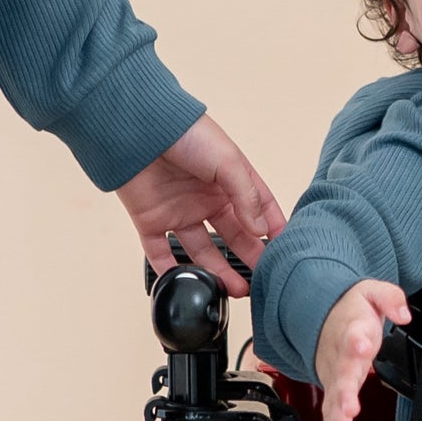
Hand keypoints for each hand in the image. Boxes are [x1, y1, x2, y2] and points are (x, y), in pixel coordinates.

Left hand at [115, 114, 286, 293]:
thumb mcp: (228, 161)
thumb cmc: (185, 134)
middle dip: (248, 258)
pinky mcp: (151, 222)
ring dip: (218, 272)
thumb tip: (261, 231)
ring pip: (201, 251)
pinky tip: (187, 285)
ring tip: (236, 290)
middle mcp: (206, 199)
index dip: (272, 230)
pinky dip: (171, 272)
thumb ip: (247, 197)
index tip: (283, 252)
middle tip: (261, 280)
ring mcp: (179, 212)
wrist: (139, 130)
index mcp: (229, 181)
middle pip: (233, 236)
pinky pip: (160, 254)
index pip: (258, 210)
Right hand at [315, 278, 412, 420]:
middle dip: (343, 395)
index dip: (356, 342)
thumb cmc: (350, 309)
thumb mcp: (373, 292)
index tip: (359, 348)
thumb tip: (403, 314)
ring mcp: (334, 375)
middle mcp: (340, 356)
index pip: (353, 335)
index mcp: (352, 329)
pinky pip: (330, 412)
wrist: (322, 316)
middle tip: (348, 410)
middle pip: (341, 376)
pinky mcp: (333, 389)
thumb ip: (390, 299)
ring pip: (333, 400)